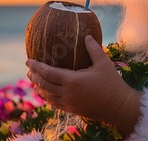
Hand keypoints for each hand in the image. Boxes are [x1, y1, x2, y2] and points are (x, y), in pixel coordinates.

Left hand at [26, 35, 140, 135]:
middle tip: (28, 70)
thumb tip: (86, 36)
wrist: (119, 107)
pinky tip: (47, 94)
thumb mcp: (104, 63)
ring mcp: (69, 104)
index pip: (48, 73)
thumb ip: (94, 49)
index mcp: (72, 81)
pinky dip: (48, 98)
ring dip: (40, 88)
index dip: (36, 67)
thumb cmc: (113, 84)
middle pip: (44, 85)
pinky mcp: (73, 110)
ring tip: (34, 81)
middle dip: (34, 77)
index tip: (28, 61)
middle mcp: (67, 93)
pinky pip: (55, 104)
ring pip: (48, 96)